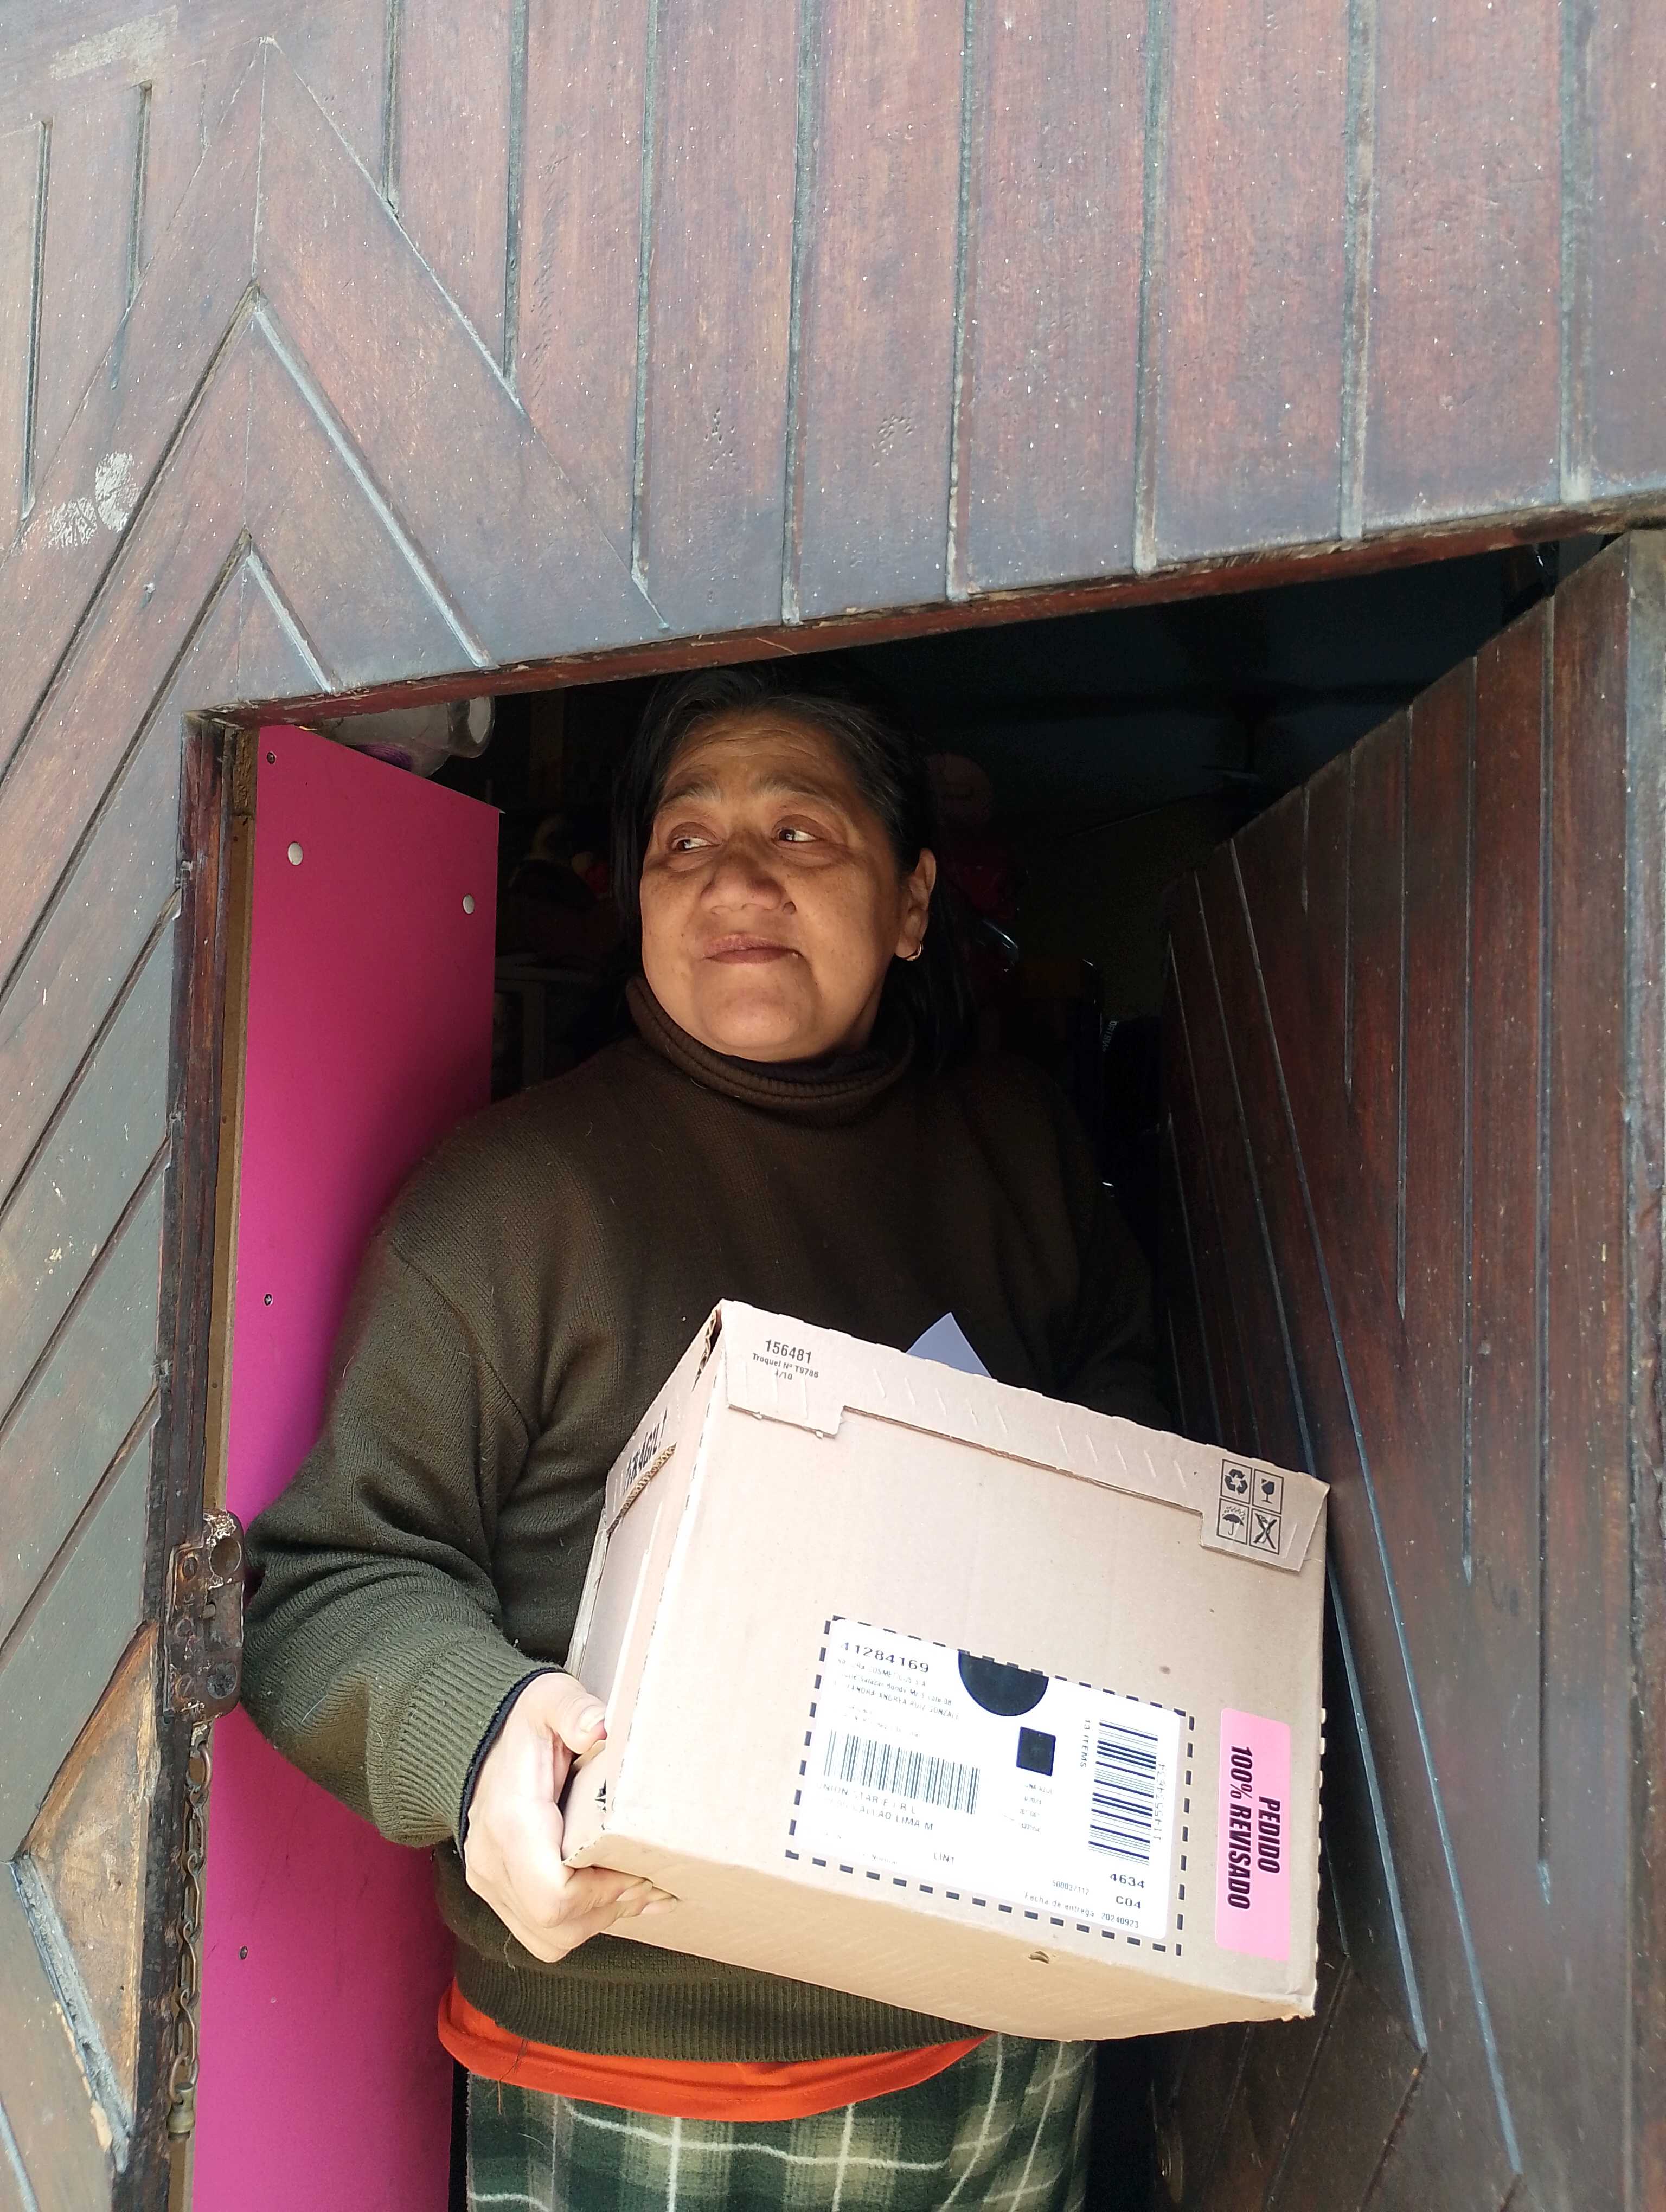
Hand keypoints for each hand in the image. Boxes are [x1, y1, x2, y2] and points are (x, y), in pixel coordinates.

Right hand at [462, 1671, 673, 1962]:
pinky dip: (580, 1922)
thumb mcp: (549, 1699)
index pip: (553, 1896)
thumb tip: (602, 1728)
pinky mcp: (498, 1890)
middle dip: (609, 1908)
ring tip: (637, 1886)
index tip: (637, 1867)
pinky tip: (613, 1894)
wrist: (480, 1739)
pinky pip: (539, 1931)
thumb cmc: (522, 1722)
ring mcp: (490, 1881)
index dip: (603, 1892)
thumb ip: (574, 1710)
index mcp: (510, 1822)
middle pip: (556, 1927)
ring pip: (549, 1939)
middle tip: (650, 1878)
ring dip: (598, 1919)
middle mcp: (492, 1862)